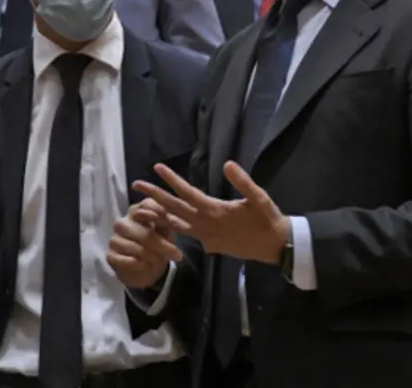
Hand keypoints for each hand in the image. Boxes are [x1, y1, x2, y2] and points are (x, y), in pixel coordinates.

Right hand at [107, 199, 182, 288]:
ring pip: (136, 248)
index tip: (169, 220)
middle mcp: (122, 223)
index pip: (145, 205)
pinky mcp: (111, 256)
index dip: (157, 211)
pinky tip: (145, 265)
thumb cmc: (156, 245)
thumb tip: (174, 221)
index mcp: (136, 212)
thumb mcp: (166, 233)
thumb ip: (168, 225)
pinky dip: (140, 264)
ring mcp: (114, 239)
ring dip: (152, 257)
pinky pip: (128, 260)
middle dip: (161, 244)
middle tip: (177, 255)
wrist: (144, 269)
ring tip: (160, 261)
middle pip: (143, 232)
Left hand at [132, 161, 288, 265]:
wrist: (275, 247)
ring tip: (143, 204)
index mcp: (215, 210)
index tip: (157, 168)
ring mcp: (207, 237)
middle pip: (175, 208)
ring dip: (160, 213)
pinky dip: (174, 226)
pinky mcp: (211, 245)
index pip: (187, 193)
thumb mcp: (260, 198)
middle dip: (155, 196)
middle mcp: (206, 225)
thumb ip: (243, 181)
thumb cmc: (267, 220)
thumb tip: (227, 164)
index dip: (171, 179)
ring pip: (177, 224)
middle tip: (136, 185)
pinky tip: (166, 220)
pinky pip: (187, 234)